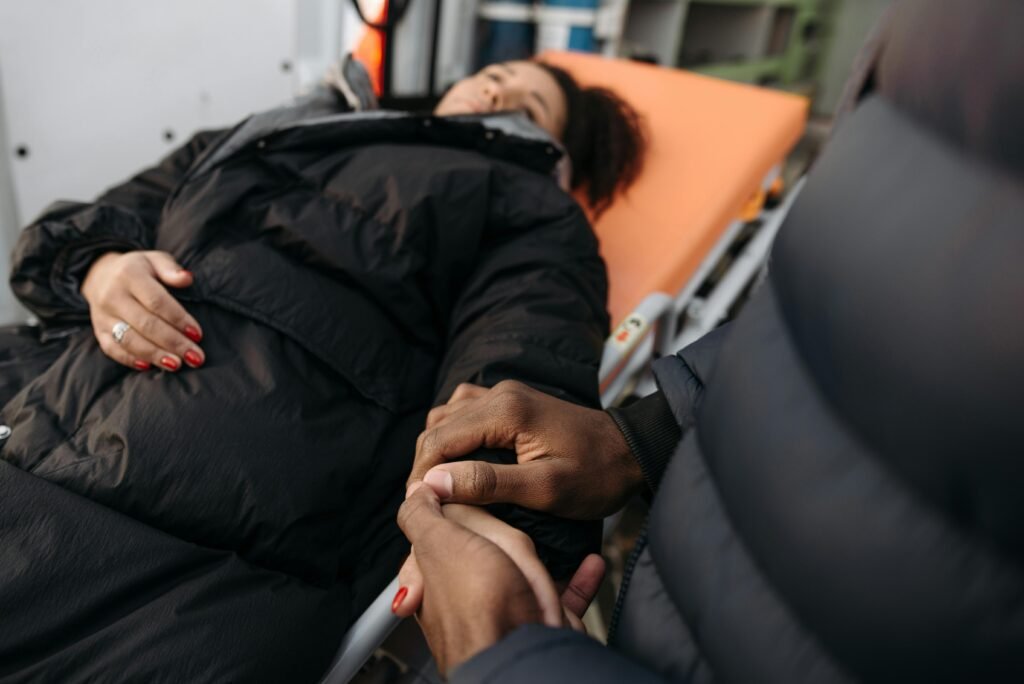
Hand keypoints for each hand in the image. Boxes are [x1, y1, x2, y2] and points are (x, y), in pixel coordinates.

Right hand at [81, 251, 203, 371]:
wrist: (100, 275)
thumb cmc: (139, 270)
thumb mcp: (155, 260)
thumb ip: (171, 269)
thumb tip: (187, 279)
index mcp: (129, 275)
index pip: (157, 301)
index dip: (178, 319)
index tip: (197, 334)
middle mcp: (112, 296)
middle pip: (146, 324)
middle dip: (173, 343)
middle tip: (195, 357)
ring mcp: (103, 315)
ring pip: (129, 340)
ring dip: (155, 355)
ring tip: (177, 365)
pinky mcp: (99, 330)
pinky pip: (112, 349)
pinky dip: (130, 360)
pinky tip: (150, 367)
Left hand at [393, 500, 605, 631]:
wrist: (525, 660)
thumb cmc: (480, 607)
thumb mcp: (440, 543)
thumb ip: (421, 517)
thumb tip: (416, 491)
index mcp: (434, 581)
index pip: (442, 534)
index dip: (460, 515)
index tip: (476, 500)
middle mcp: (466, 599)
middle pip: (491, 546)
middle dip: (508, 539)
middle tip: (509, 546)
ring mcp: (505, 612)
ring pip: (527, 569)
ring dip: (544, 557)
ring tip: (551, 548)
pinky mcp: (540, 624)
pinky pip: (564, 595)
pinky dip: (578, 578)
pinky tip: (590, 562)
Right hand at [407, 381, 643, 519]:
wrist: (632, 453)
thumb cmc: (596, 476)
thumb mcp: (545, 489)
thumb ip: (489, 484)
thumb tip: (434, 484)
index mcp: (505, 411)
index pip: (438, 440)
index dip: (420, 476)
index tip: (418, 511)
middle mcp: (499, 394)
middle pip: (437, 428)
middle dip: (424, 467)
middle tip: (426, 507)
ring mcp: (504, 394)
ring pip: (447, 419)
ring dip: (436, 452)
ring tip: (439, 491)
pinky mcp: (510, 402)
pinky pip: (464, 414)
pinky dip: (452, 438)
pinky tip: (459, 465)